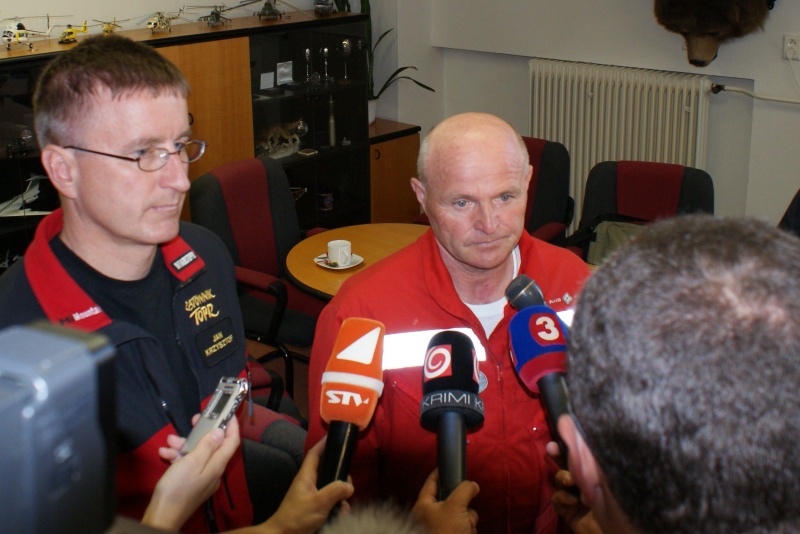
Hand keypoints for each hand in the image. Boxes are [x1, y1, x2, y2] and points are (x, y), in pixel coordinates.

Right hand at [142, 416, 240, 530]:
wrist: (162, 516)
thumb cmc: (177, 487)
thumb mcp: (192, 462)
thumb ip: (207, 446)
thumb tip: (220, 432)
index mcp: (217, 465)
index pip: (232, 442)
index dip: (232, 426)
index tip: (228, 413)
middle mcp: (213, 471)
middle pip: (213, 445)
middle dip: (202, 432)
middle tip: (194, 421)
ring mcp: (202, 477)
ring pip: (197, 454)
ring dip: (184, 445)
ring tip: (170, 442)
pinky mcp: (191, 482)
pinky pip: (188, 465)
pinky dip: (178, 457)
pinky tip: (165, 454)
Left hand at [262, 436, 353, 533]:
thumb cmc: (297, 517)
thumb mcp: (318, 502)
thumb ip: (335, 491)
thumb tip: (349, 485)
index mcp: (306, 477)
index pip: (314, 454)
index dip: (323, 444)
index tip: (334, 436)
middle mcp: (308, 484)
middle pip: (327, 471)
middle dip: (340, 476)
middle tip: (348, 482)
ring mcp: (311, 497)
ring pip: (331, 489)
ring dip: (340, 495)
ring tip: (344, 504)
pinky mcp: (314, 509)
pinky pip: (330, 502)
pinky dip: (337, 506)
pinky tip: (340, 514)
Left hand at [411, 469, 478, 533]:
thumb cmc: (443, 533)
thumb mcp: (455, 506)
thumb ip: (465, 490)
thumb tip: (473, 485)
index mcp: (424, 506)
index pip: (431, 483)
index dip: (440, 473)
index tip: (447, 466)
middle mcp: (430, 517)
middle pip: (452, 501)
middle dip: (464, 506)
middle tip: (465, 512)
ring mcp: (441, 530)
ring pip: (461, 516)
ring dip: (468, 521)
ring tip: (465, 528)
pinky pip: (464, 529)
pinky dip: (468, 531)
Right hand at [546, 441, 601, 533]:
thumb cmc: (619, 505)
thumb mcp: (605, 476)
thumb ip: (590, 456)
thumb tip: (576, 433)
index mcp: (600, 470)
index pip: (584, 452)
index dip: (572, 441)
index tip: (563, 432)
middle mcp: (589, 480)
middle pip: (568, 462)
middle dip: (558, 454)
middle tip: (551, 448)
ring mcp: (577, 495)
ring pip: (560, 479)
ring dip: (563, 477)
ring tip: (572, 482)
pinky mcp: (569, 511)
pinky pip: (557, 498)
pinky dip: (562, 498)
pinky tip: (574, 502)